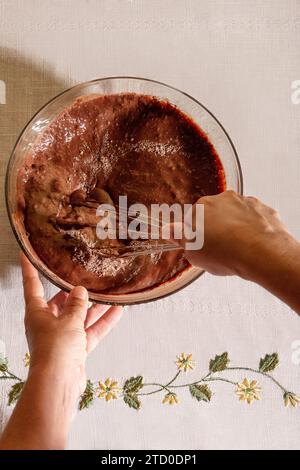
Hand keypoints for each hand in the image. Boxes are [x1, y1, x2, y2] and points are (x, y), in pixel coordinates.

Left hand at [21, 252, 122, 396]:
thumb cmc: (56, 349)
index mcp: (37, 312)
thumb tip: (80, 290)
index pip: (33, 285)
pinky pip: (90, 331)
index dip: (30, 268)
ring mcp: (62, 337)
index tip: (27, 253)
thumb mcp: (69, 320)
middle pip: (61, 303)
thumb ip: (77, 304)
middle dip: (75, 293)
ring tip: (109, 293)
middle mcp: (47, 323)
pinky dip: (102, 323)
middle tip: (88, 279)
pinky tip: (116, 312)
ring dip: (94, 307)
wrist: (59, 383)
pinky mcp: (75, 349)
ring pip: (79, 317)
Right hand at [173, 191, 292, 278]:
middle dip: (217, 229)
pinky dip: (254, 229)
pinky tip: (253, 245)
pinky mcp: (264, 209)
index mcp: (202, 207)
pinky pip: (256, 219)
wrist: (262, 253)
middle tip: (220, 250)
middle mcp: (224, 199)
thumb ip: (180, 238)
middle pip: (216, 214)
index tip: (201, 246)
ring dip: (236, 228)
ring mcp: (246, 202)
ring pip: (237, 215)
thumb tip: (168, 230)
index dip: (197, 235)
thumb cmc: (226, 253)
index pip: (194, 219)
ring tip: (239, 250)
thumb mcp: (193, 251)